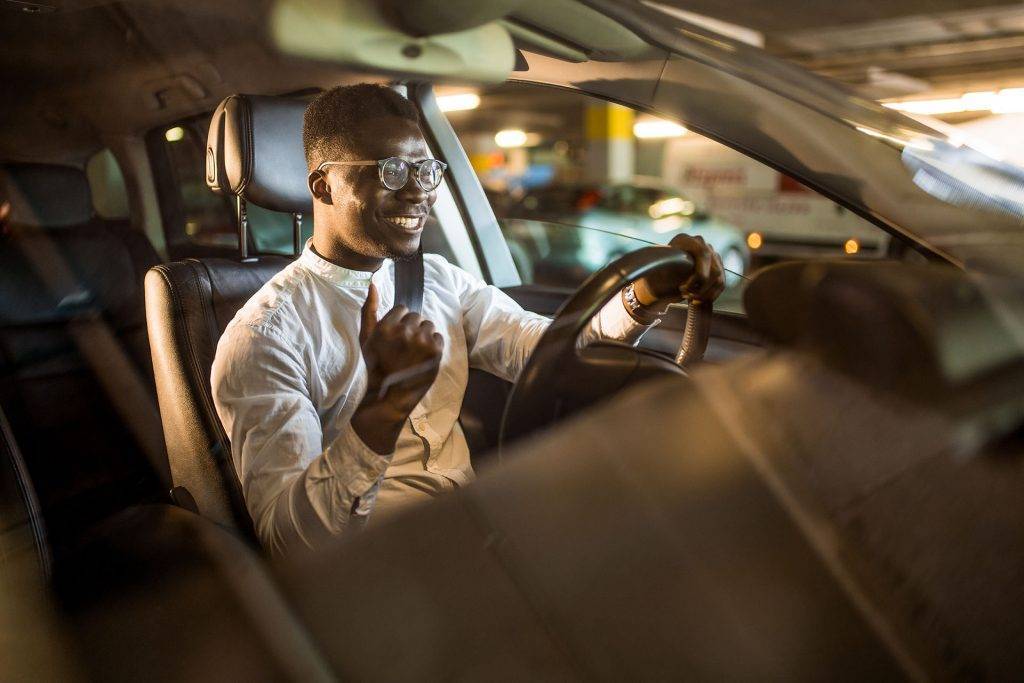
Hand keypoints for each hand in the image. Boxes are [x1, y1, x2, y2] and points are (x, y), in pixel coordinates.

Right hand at [351, 283, 443, 453]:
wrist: (387, 399)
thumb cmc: (374, 368)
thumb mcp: (366, 338)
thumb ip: (369, 310)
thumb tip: (374, 284)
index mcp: (386, 326)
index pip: (402, 309)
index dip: (399, 322)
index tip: (396, 337)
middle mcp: (405, 332)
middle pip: (416, 317)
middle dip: (411, 329)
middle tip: (404, 347)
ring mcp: (422, 342)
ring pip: (428, 326)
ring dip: (423, 336)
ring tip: (414, 353)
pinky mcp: (436, 352)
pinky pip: (438, 338)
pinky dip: (433, 346)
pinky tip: (422, 358)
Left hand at [631, 233, 725, 309]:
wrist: (660, 278)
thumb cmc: (656, 273)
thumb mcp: (657, 268)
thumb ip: (665, 267)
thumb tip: (670, 272)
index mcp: (685, 240)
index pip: (703, 253)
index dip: (699, 274)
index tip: (684, 288)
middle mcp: (701, 244)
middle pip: (714, 268)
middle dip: (701, 287)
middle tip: (687, 295)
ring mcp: (710, 254)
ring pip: (719, 277)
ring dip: (705, 293)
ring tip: (691, 298)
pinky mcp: (716, 266)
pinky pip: (721, 283)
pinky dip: (712, 295)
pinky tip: (699, 299)